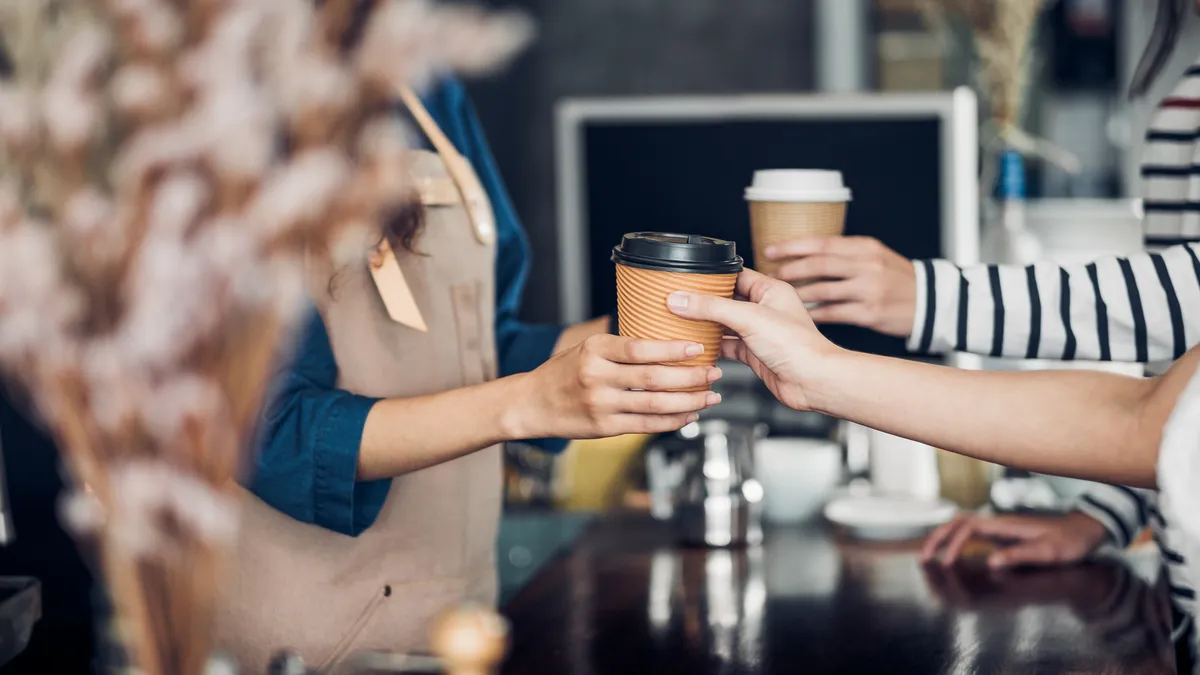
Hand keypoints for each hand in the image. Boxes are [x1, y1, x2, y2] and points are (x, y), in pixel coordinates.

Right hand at [513, 334, 721, 438]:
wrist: (531, 404)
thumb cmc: (563, 372)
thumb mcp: (586, 347)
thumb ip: (620, 346)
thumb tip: (664, 337)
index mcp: (595, 350)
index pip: (640, 348)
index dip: (672, 349)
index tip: (697, 348)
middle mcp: (597, 376)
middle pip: (653, 377)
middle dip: (690, 377)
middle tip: (714, 372)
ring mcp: (600, 404)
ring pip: (654, 404)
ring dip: (688, 401)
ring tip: (710, 396)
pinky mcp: (603, 427)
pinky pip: (645, 425)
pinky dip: (671, 421)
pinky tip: (688, 415)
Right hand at [665, 269, 839, 410]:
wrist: (813, 382)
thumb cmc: (797, 346)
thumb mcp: (749, 318)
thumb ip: (712, 307)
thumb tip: (681, 299)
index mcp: (770, 290)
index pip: (735, 275)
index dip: (712, 277)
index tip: (687, 279)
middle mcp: (765, 309)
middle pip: (727, 300)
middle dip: (704, 302)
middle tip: (679, 300)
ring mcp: (759, 332)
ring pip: (725, 324)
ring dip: (706, 325)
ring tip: (682, 321)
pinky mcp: (755, 354)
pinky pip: (728, 346)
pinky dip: (713, 347)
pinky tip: (697, 346)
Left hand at [764, 236, 915, 337]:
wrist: (930, 301)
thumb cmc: (896, 277)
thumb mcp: (875, 255)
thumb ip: (845, 253)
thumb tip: (804, 254)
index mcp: (865, 247)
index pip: (822, 243)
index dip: (792, 246)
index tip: (770, 250)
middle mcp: (867, 266)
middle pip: (819, 265)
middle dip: (790, 269)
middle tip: (771, 275)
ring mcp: (869, 290)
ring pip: (823, 290)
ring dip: (798, 293)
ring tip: (782, 296)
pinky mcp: (869, 313)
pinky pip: (833, 313)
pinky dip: (813, 314)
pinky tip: (800, 314)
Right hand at [921, 511, 1109, 568]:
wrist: (1084, 530)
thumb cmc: (1068, 542)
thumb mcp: (1048, 552)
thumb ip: (1020, 555)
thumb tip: (991, 562)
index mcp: (1005, 524)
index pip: (968, 528)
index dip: (953, 544)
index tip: (947, 564)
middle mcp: (997, 522)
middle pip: (957, 523)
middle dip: (938, 538)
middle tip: (923, 558)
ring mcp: (999, 527)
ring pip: (961, 526)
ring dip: (943, 538)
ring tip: (929, 555)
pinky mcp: (1002, 534)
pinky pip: (971, 534)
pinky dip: (955, 541)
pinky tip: (951, 554)